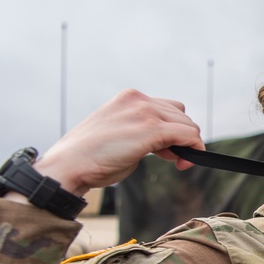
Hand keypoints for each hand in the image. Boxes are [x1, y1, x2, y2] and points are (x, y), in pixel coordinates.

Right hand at [32, 89, 204, 195]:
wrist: (69, 165)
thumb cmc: (91, 157)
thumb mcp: (120, 133)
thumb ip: (142, 131)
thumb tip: (167, 143)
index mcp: (129, 98)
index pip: (167, 108)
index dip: (173, 130)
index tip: (167, 150)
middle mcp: (138, 100)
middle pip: (181, 115)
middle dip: (180, 138)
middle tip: (169, 158)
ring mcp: (145, 112)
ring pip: (188, 125)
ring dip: (186, 145)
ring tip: (170, 161)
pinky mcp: (151, 129)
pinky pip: (188, 135)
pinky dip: (193, 150)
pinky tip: (182, 164)